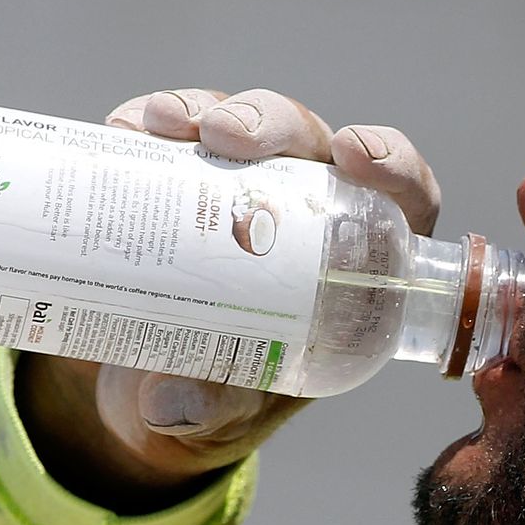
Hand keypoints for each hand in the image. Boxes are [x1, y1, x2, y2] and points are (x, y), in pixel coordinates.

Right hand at [17, 87, 442, 514]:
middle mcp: (307, 210)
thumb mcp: (219, 414)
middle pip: (310, 143)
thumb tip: (168, 406)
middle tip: (225, 137)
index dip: (390, 163)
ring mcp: (243, 185)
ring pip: (243, 124)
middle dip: (272, 124)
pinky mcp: (181, 176)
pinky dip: (148, 123)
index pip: (399, 197)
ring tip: (162, 125)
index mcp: (353, 264)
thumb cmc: (218, 400)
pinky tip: (125, 127)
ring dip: (207, 110)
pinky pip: (174, 134)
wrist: (144, 388)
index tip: (352, 152)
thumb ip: (209, 410)